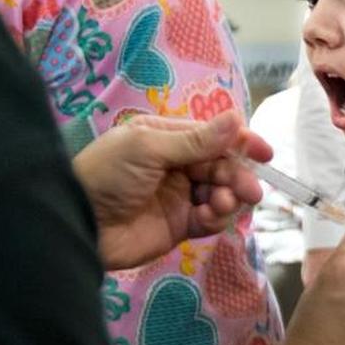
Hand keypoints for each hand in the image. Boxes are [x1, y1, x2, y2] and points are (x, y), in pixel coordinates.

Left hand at [72, 112, 272, 269]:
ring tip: (223, 204)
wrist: (79, 224)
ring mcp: (179, 196)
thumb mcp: (149, 148)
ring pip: (220, 193)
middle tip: (250, 190)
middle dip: (238, 175)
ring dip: (229, 197)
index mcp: (166, 138)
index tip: (265, 154)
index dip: (240, 143)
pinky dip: (217, 217)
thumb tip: (236, 117)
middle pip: (221, 165)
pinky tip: (211, 216)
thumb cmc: (107, 175)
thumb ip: (196, 140)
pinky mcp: (179, 226)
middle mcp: (176, 165)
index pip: (212, 136)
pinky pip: (210, 219)